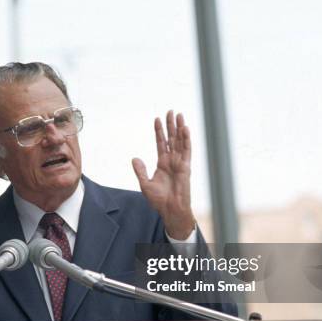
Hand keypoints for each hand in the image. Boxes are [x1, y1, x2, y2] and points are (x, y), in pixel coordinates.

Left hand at [132, 110, 194, 239]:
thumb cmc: (159, 200)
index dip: (159, 131)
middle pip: (172, 138)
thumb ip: (140, 170)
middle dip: (171, 125)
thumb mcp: (145, 184)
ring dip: (180, 128)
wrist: (169, 209)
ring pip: (180, 141)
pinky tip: (185, 129)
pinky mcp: (186, 167)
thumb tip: (134, 158)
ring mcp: (179, 163)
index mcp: (162, 163)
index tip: (157, 119)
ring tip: (179, 115)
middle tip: (170, 111)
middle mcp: (172, 160)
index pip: (161, 143)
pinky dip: (186, 139)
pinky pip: (187, 151)